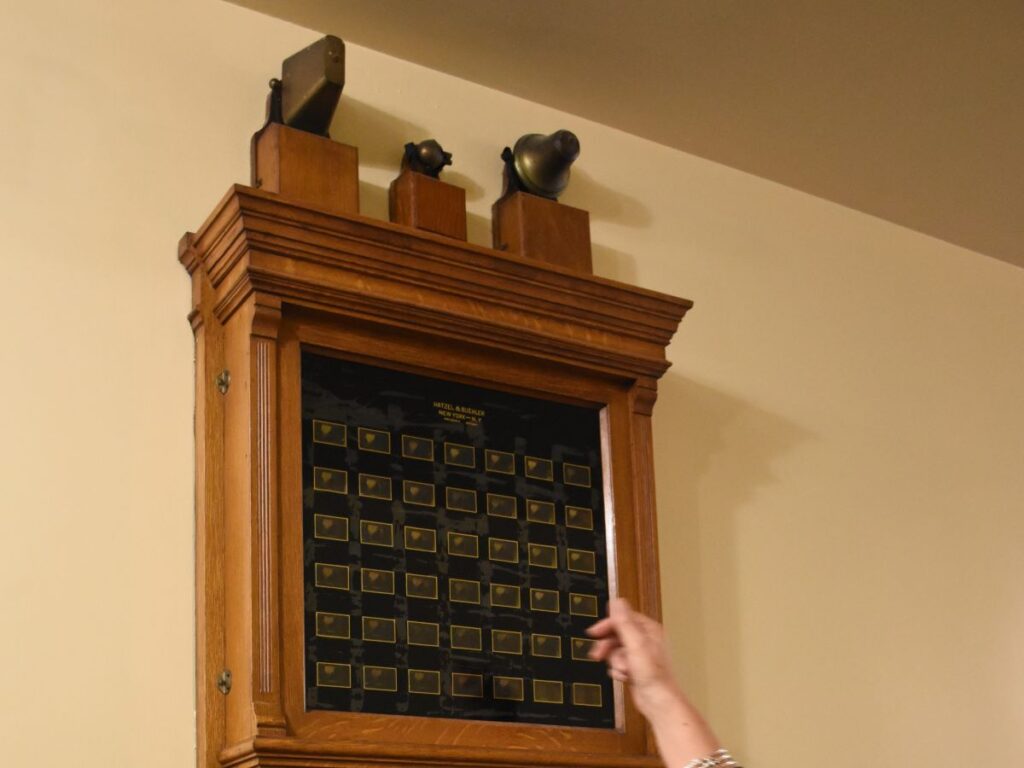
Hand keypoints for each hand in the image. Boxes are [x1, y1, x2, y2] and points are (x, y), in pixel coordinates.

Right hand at [586, 598, 683, 718]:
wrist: (657, 701)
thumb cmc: (654, 676)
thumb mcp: (635, 644)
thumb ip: (624, 622)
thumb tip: (617, 601)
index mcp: (648, 630)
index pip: (622, 618)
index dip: (607, 625)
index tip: (594, 632)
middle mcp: (645, 640)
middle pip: (616, 635)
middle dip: (608, 646)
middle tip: (598, 654)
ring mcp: (640, 655)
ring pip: (615, 650)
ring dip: (614, 661)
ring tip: (621, 669)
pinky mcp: (635, 668)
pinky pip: (618, 663)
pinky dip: (618, 670)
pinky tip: (624, 676)